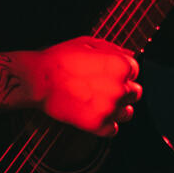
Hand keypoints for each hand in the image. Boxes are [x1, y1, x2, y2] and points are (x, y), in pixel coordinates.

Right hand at [0, 38, 141, 137]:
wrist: (38, 80)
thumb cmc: (61, 59)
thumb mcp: (89, 43)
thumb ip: (114, 49)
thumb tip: (130, 54)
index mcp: (121, 66)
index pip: (135, 70)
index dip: (121, 70)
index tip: (107, 72)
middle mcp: (120, 88)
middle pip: (135, 93)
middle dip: (122, 89)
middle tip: (102, 87)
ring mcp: (110, 109)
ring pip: (127, 113)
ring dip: (117, 108)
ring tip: (98, 101)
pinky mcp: (98, 126)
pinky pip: (114, 129)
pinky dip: (106, 124)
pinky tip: (94, 114)